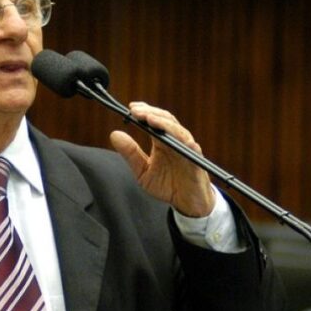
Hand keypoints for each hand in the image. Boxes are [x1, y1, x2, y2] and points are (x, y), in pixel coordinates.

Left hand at [109, 102, 214, 217]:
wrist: (187, 203)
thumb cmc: (167, 185)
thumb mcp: (142, 171)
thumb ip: (130, 154)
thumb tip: (114, 135)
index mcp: (162, 142)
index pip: (154, 120)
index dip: (144, 111)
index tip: (130, 107)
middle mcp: (175, 142)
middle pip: (165, 120)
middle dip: (150, 113)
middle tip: (135, 110)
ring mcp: (187, 150)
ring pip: (177, 130)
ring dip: (163, 122)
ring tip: (148, 118)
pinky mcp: (196, 161)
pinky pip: (192, 148)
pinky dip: (183, 140)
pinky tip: (173, 135)